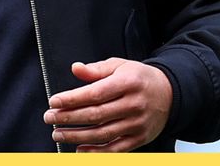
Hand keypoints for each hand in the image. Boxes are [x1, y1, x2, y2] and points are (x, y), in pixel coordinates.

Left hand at [44, 58, 172, 151]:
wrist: (170, 94)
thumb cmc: (140, 79)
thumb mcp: (120, 66)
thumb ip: (97, 69)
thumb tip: (76, 69)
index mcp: (128, 82)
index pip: (95, 93)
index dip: (72, 99)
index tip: (54, 101)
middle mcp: (134, 104)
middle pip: (96, 115)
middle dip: (69, 118)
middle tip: (50, 118)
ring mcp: (137, 123)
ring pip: (102, 134)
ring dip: (77, 136)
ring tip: (58, 134)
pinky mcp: (139, 138)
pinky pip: (115, 149)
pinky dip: (96, 152)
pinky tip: (80, 149)